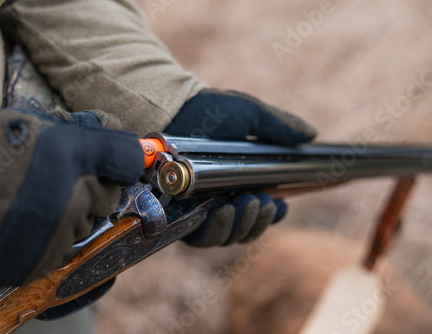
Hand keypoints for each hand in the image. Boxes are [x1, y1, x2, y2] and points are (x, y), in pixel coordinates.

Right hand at [0, 109, 143, 285]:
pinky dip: (55, 236)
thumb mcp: (23, 123)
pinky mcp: (47, 260)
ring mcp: (62, 231)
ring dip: (74, 212)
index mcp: (71, 154)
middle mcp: (75, 195)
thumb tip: (109, 126)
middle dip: (95, 186)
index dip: (127, 157)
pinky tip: (27, 224)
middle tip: (64, 179)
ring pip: (88, 222)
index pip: (128, 158)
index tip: (122, 157)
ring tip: (36, 202)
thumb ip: (71, 128)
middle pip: (110, 194)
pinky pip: (66, 245)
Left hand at [164, 88, 316, 246]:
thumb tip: (311, 135)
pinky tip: (222, 211)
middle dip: (256, 222)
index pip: (260, 212)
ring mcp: (197, 208)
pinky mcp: (176, 214)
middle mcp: (219, 200)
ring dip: (239, 226)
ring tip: (243, 203)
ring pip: (224, 236)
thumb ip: (279, 126)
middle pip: (244, 229)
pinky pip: (197, 236)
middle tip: (261, 202)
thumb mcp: (250, 114)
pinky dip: (213, 230)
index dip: (272, 216)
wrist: (174, 109)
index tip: (280, 207)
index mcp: (239, 183)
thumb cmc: (210, 111)